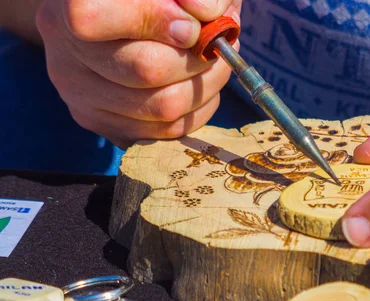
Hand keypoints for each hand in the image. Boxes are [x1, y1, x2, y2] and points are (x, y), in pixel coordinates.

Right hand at [35, 0, 240, 147]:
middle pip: (145, 69)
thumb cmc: (145, 1)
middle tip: (217, 45)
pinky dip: (198, 108)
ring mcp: (82, 97)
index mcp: (71, 5)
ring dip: (205, 85)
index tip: (191, 24)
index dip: (153, 20)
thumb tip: (208, 13)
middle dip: (197, 59)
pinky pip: (167, 131)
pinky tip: (201, 85)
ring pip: (163, 106)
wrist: (112, 26)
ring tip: (215, 62)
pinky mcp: (107, 127)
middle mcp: (65, 55)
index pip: (93, 19)